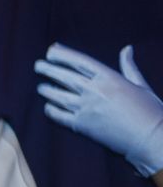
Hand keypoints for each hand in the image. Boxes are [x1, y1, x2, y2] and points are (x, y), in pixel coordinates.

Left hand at [37, 43, 162, 176]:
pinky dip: (51, 110)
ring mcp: (86, 108)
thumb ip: (129, 66)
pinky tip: (47, 106)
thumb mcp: (140, 84)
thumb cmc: (148, 110)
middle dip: (48, 69)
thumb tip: (127, 48)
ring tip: (40, 86)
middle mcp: (94, 91)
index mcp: (109, 78)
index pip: (80, 61)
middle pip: (64, 76)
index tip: (51, 51)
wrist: (148, 137)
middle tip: (38, 65)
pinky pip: (59, 116)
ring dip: (47, 90)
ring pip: (58, 95)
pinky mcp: (81, 125)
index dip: (63, 55)